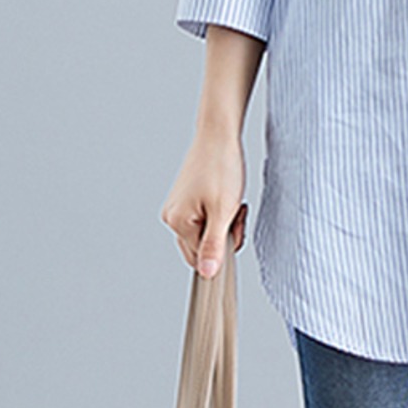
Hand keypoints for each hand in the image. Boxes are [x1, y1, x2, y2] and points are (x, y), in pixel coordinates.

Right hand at [160, 131, 248, 278]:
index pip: (201, 259)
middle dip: (225, 234)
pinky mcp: (186, 198)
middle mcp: (171, 216)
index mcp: (177, 222)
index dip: (224, 246)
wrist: (220, 134)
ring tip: (232, 200)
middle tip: (236, 210)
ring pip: (207, 231)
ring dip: (225, 221)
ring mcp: (178, 206)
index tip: (235, 223)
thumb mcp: (224, 210)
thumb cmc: (222, 167)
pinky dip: (221, 211)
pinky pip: (206, 217)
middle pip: (202, 246)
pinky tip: (227, 195)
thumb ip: (215, 245)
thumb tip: (208, 273)